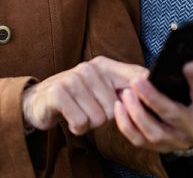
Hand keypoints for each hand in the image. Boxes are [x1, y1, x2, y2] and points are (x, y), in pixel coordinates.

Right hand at [22, 56, 147, 135]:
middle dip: (104, 117)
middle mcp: (90, 67)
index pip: (136, 77)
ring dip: (89, 123)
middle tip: (90, 109)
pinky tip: (70, 118)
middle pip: (116, 108)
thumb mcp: (102, 89)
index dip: (141, 96)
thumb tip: (152, 86)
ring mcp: (73, 78)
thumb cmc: (78, 97)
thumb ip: (126, 86)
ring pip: (99, 118)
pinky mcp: (59, 92)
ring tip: (79, 112)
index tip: (141, 105)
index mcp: (105, 65)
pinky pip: (81, 122)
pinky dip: (77, 127)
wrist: (40, 100)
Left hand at [114, 54, 192, 152]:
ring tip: (126, 93)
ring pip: (154, 132)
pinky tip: (119, 107)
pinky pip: (139, 140)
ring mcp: (174, 141)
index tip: (188, 64)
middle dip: (154, 98)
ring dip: (137, 113)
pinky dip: (126, 125)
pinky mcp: (157, 147)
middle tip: (137, 80)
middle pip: (174, 115)